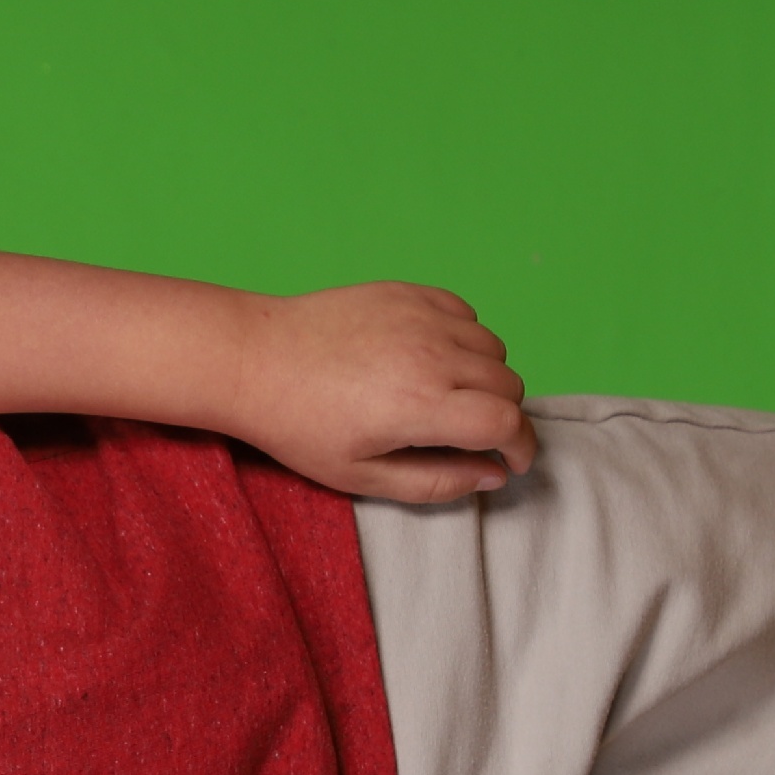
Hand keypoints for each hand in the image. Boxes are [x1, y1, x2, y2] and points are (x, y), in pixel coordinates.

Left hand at [235, 283, 536, 501]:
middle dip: (504, 416)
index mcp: (421, 406)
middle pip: (509, 384)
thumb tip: (492, 475)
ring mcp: (420, 317)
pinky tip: (435, 357)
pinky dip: (466, 337)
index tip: (511, 460)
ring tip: (452, 396)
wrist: (254, 360)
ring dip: (487, 376)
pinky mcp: (406, 292)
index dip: (521, 446)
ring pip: (493, 347)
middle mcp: (431, 355)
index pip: (507, 421)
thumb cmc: (299, 425)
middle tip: (475, 434)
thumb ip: (435, 482)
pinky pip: (465, 313)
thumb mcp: (361, 476)